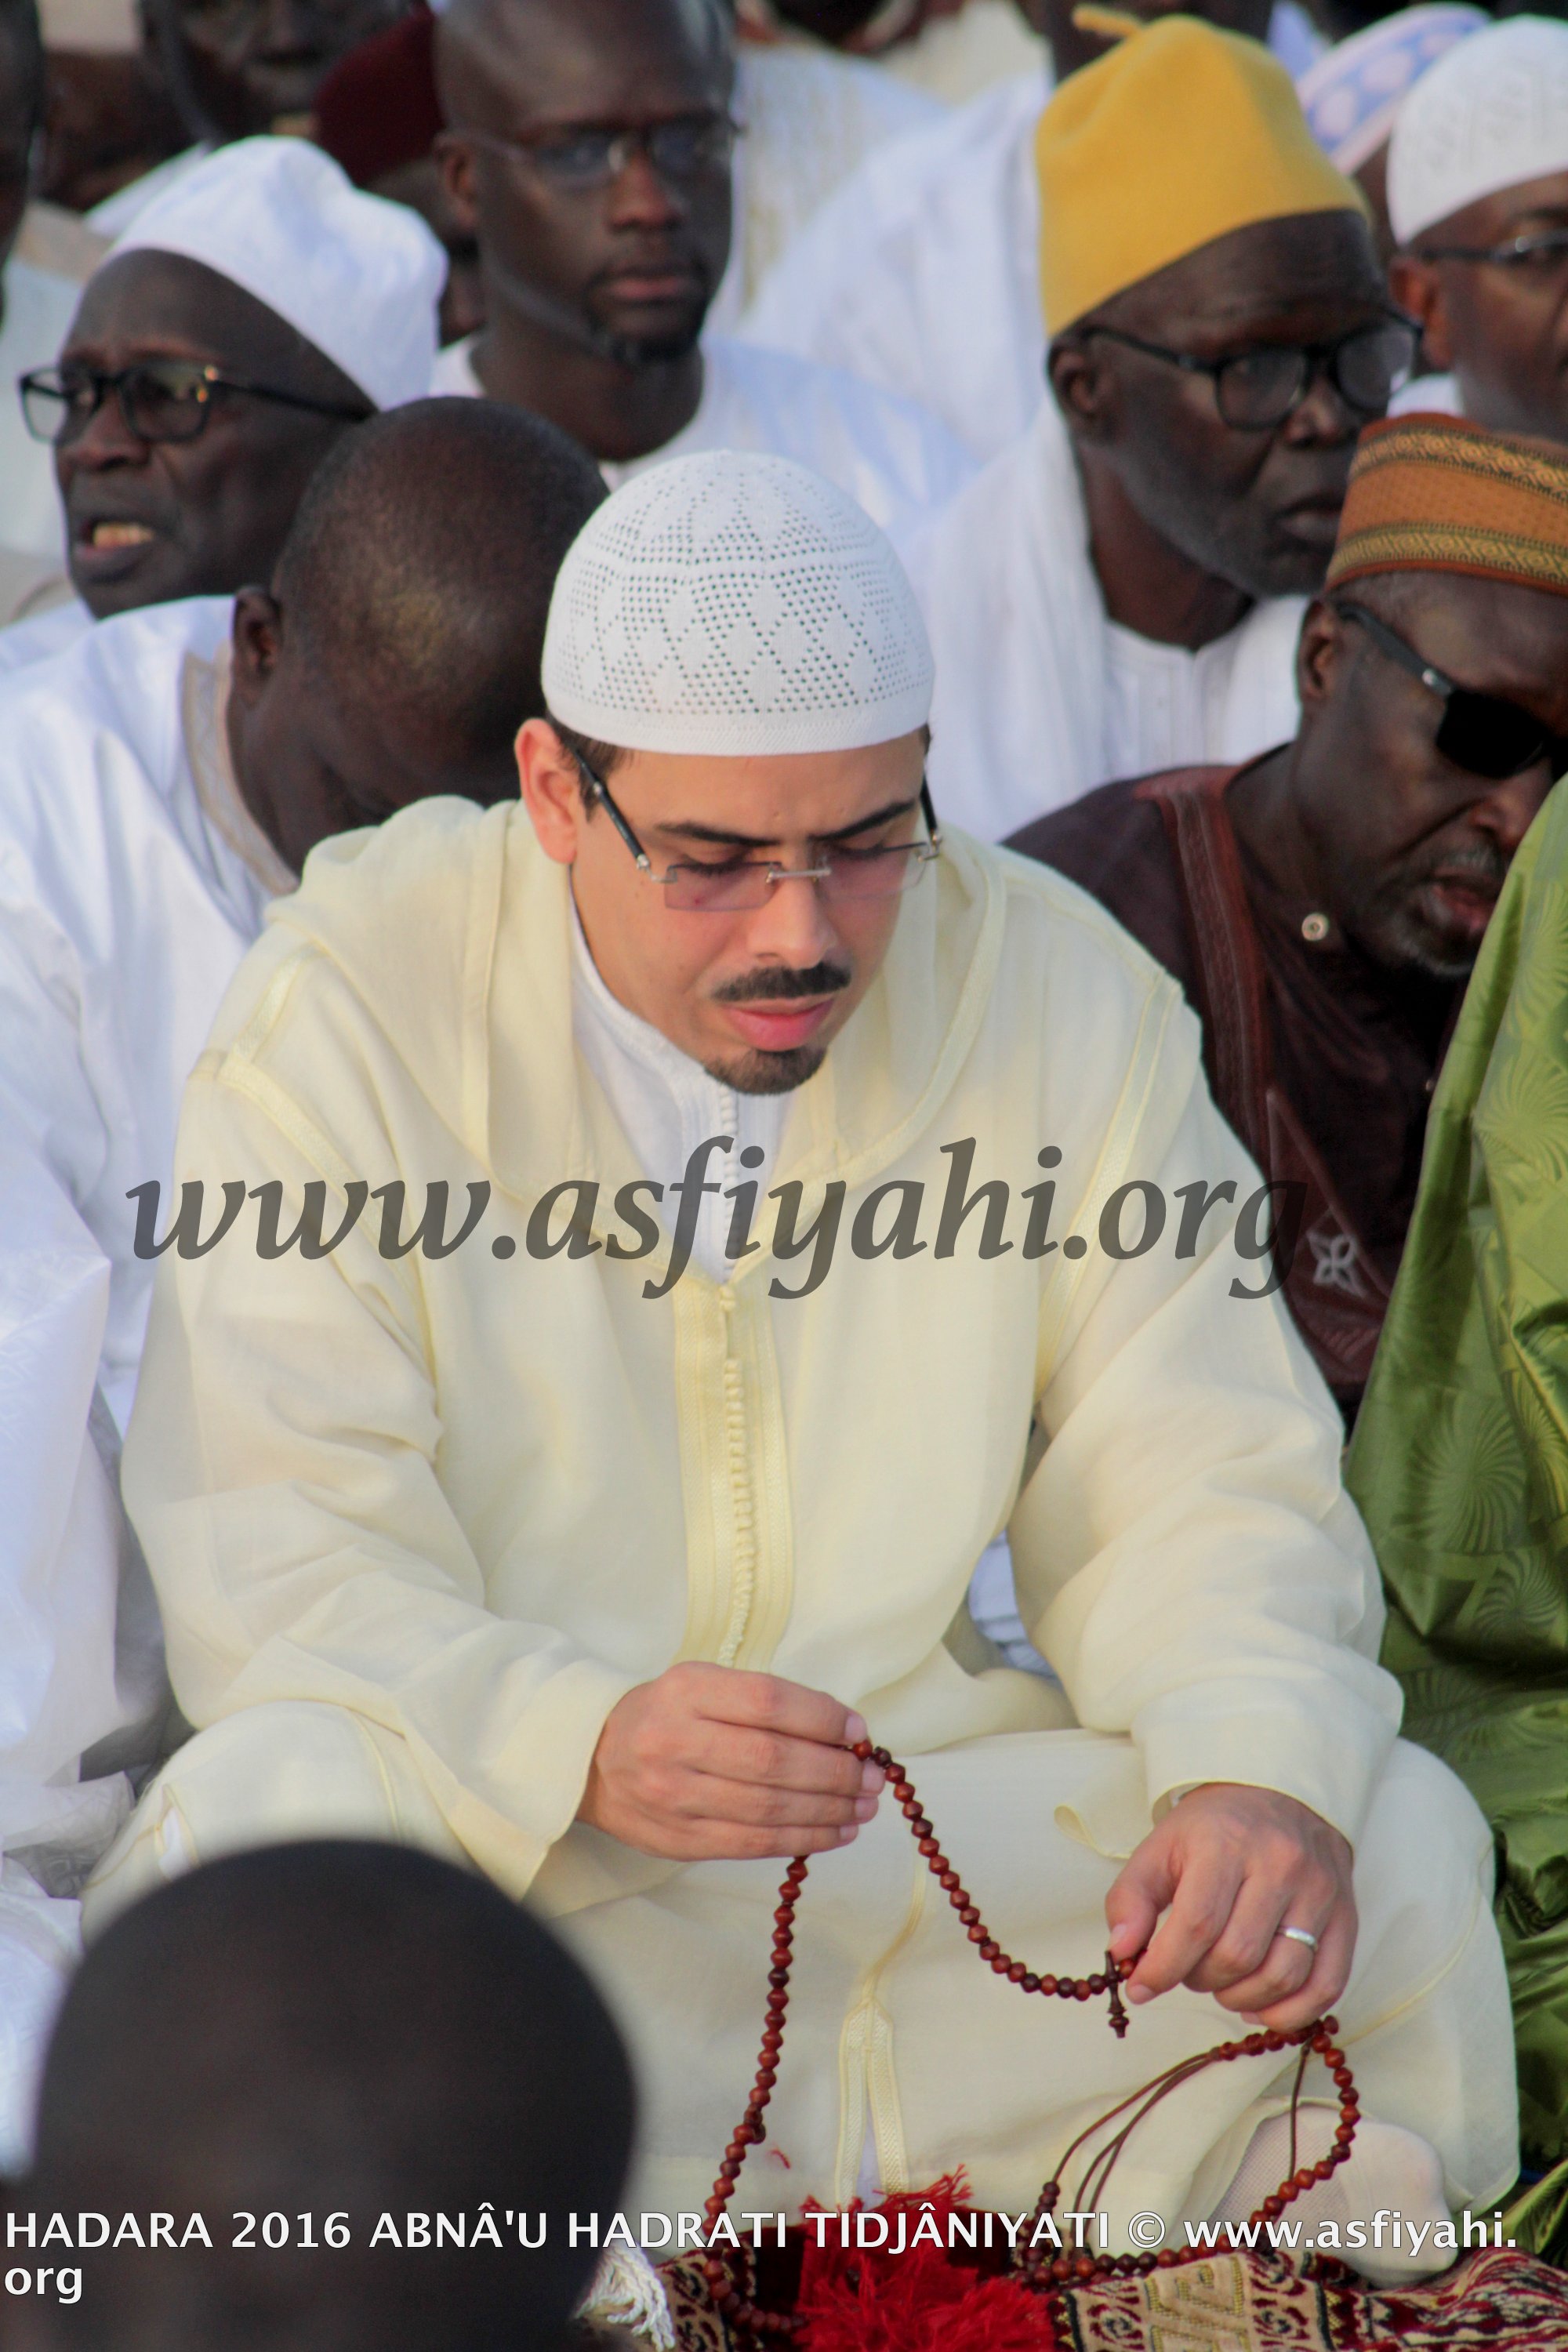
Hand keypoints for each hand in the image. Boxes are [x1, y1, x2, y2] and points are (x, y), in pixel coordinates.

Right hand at [579, 1662, 884, 1860]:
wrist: (594, 1761)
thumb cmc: (668, 1716)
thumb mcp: (704, 1685)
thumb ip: (764, 1703)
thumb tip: (844, 1735)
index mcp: (686, 1690)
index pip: (767, 1701)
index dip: (821, 1718)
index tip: (858, 1732)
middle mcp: (675, 1741)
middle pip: (772, 1760)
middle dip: (834, 1772)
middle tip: (871, 1777)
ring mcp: (674, 1796)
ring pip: (768, 1808)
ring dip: (828, 1811)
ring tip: (864, 1807)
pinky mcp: (679, 1840)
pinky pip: (753, 1843)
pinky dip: (803, 1839)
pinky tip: (836, 1832)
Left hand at [1105, 1783, 1355, 2032]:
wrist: (1280, 1794)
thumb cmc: (1214, 1829)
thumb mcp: (1160, 1847)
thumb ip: (1131, 1898)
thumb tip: (1122, 1954)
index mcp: (1226, 1843)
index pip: (1197, 1924)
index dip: (1164, 1968)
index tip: (1141, 1987)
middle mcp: (1280, 1865)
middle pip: (1237, 1955)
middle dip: (1200, 1980)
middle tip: (1188, 1971)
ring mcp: (1320, 1892)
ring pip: (1282, 1976)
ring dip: (1240, 1999)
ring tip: (1220, 1983)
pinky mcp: (1347, 1917)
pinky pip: (1327, 1985)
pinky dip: (1291, 2013)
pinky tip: (1260, 2005)